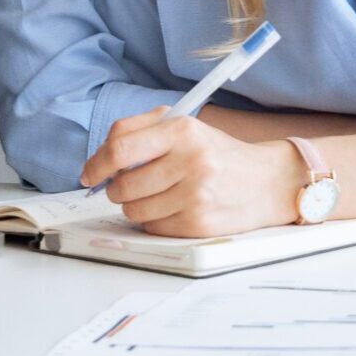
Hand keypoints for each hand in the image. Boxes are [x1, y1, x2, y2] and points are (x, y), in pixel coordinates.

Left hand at [81, 107, 307, 237]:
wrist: (267, 181)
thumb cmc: (218, 153)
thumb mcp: (186, 127)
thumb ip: (142, 131)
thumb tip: (100, 157)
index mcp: (183, 130)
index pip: (121, 147)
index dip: (96, 163)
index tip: (89, 174)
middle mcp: (190, 160)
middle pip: (123, 185)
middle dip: (115, 189)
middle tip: (125, 186)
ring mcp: (195, 195)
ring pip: (134, 210)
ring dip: (135, 206)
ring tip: (156, 195)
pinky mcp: (198, 224)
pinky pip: (153, 227)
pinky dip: (154, 220)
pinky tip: (172, 208)